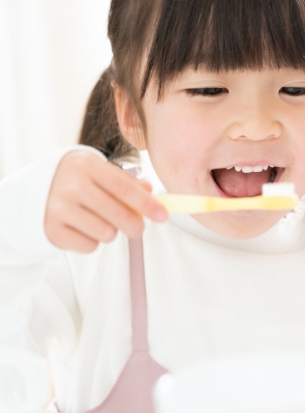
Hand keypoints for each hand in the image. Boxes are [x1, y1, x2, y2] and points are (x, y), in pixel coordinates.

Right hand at [44, 151, 167, 252]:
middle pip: (119, 215)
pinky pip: (89, 246)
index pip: (125, 188)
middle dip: (135, 226)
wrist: (32, 192)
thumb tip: (150, 194)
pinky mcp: (51, 230)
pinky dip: (92, 241)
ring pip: (106, 233)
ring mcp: (58, 208)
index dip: (147, 204)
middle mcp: (70, 186)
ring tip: (99, 221)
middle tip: (136, 228)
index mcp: (86, 166)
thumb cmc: (76, 181)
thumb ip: (126, 182)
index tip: (164, 216)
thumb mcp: (98, 172)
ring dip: (110, 232)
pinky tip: (82, 229)